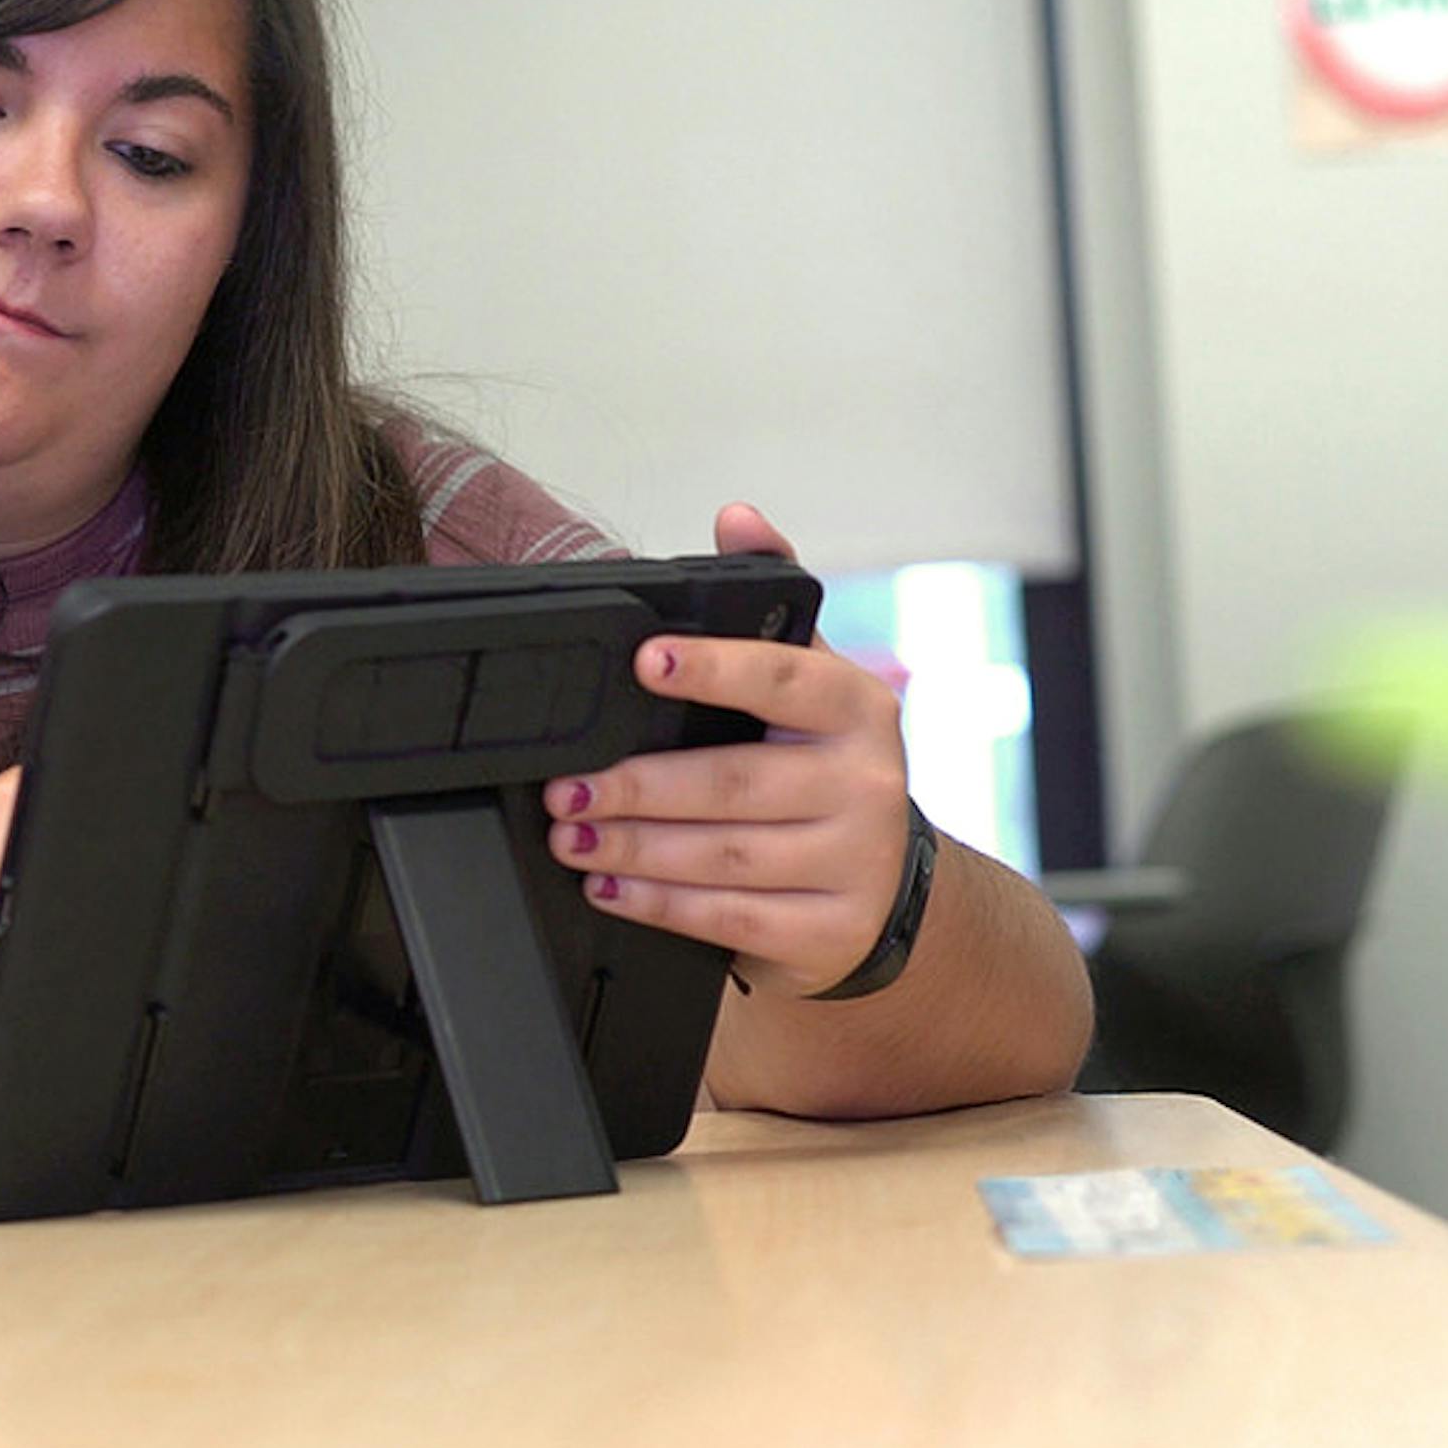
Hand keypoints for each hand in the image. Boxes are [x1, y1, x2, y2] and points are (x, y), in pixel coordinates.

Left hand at [542, 505, 911, 998]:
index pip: (784, 678)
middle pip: (736, 781)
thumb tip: (738, 517)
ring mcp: (855, 861)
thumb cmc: (822, 767)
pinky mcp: (830, 930)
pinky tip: (610, 886)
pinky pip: (731, 918)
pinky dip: (661, 904)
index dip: (715, 667)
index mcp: (856, 707)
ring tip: (569, 834)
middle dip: (638, 785)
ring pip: (726, 855)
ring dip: (636, 846)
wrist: (882, 888)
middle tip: (564, 787)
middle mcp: (866, 782)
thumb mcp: (809, 682)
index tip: (643, 660)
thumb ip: (769, 599)